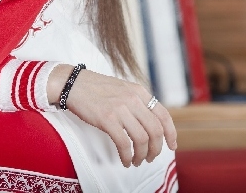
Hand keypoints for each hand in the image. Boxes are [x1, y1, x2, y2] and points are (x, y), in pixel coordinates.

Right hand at [47, 65, 177, 167]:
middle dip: (155, 149)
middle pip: (155, 130)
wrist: (73, 83)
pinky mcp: (107, 119)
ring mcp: (120, 108)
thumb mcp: (123, 89)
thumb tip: (150, 124)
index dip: (171, 134)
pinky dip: (127, 156)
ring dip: (141, 155)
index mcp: (139, 91)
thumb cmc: (97, 88)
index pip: (164, 115)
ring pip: (142, 139)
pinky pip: (124, 143)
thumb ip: (137, 102)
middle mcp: (133, 99)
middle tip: (149, 158)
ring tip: (136, 161)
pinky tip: (125, 160)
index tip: (171, 146)